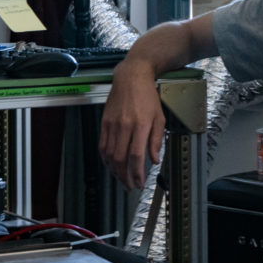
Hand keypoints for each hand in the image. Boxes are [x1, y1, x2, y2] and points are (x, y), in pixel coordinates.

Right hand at [99, 58, 165, 189]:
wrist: (131, 77)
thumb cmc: (148, 96)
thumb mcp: (159, 117)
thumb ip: (156, 140)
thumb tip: (154, 160)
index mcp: (141, 125)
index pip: (136, 156)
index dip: (137, 173)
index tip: (140, 183)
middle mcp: (125, 126)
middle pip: (121, 159)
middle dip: (125, 176)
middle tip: (130, 185)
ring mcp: (112, 124)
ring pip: (109, 155)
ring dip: (115, 170)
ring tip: (121, 179)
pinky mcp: (104, 122)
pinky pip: (102, 145)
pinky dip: (105, 159)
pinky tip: (111, 165)